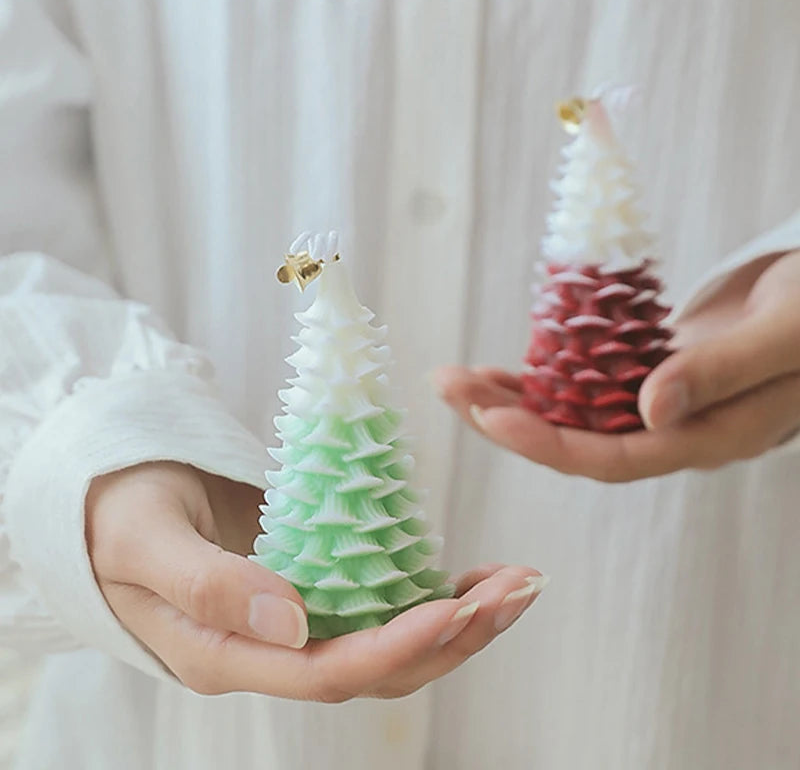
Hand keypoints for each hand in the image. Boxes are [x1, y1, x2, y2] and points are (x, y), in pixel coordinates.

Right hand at [87, 461, 545, 699]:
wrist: (116, 505)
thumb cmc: (119, 519)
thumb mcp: (145, 543)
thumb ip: (208, 584)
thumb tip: (290, 620)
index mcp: (226, 656)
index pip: (324, 671)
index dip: (393, 646)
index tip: (451, 609)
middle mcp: (271, 653)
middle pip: (376, 667)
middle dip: (452, 635)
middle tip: (516, 591)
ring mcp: (295, 626)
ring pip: (390, 642)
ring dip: (459, 618)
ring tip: (517, 584)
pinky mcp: (313, 591)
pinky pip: (380, 606)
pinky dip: (432, 595)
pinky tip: (473, 577)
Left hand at [436, 251, 799, 481]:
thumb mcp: (784, 337)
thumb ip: (720, 374)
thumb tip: (648, 410)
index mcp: (708, 437)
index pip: (612, 457)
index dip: (547, 442)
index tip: (489, 416)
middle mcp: (673, 431)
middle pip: (574, 440)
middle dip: (506, 418)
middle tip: (447, 387)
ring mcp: (656, 406)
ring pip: (569, 414)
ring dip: (510, 397)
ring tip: (453, 379)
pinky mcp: (645, 377)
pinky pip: (583, 385)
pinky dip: (539, 376)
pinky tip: (497, 369)